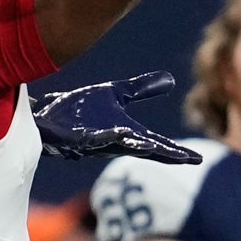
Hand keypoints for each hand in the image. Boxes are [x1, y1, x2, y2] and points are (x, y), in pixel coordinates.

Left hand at [31, 71, 201, 163]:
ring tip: (160, 149)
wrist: (44, 114)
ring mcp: (95, 142)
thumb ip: (141, 90)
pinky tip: (120, 132)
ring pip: (122, 146)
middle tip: (188, 160)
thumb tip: (170, 80)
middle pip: (144, 149)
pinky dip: (108, 136)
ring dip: (141, 147)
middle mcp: (113, 141)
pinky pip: (94, 138)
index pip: (154, 144)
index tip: (196, 158)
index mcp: (124, 133)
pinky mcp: (76, 138)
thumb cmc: (78, 110)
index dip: (174, 151)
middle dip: (166, 155)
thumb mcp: (116, 95)